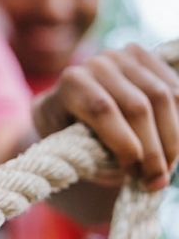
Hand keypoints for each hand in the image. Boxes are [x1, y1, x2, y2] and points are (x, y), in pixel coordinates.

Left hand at [33, 44, 178, 190]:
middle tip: (155, 181)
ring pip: (164, 98)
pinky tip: (174, 149)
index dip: (124, 144)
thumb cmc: (71, 136)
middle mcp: (98, 63)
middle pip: (138, 106)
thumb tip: (141, 172)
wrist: (73, 109)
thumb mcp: (72, 148)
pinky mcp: (149, 59)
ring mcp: (125, 57)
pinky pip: (178, 91)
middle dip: (152, 150)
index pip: (102, 110)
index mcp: (71, 83)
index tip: (133, 174)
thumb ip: (97, 156)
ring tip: (166, 170)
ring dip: (172, 140)